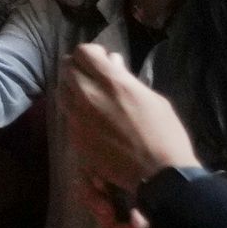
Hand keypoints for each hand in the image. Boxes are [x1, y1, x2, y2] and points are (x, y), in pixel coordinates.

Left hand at [62, 42, 199, 185]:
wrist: (159, 174)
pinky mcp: (73, 136)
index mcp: (112, 83)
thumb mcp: (153, 99)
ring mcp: (77, 117)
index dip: (91, 53)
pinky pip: (66, 113)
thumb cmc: (166, 134)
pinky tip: (89, 116)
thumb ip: (126, 77)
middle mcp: (88, 95)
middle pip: (66, 68)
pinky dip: (73, 109)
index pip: (83, 52)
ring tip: (89, 95)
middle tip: (93, 76)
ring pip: (60, 90)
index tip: (102, 59)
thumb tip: (112, 60)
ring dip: (72, 87)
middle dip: (78, 67)